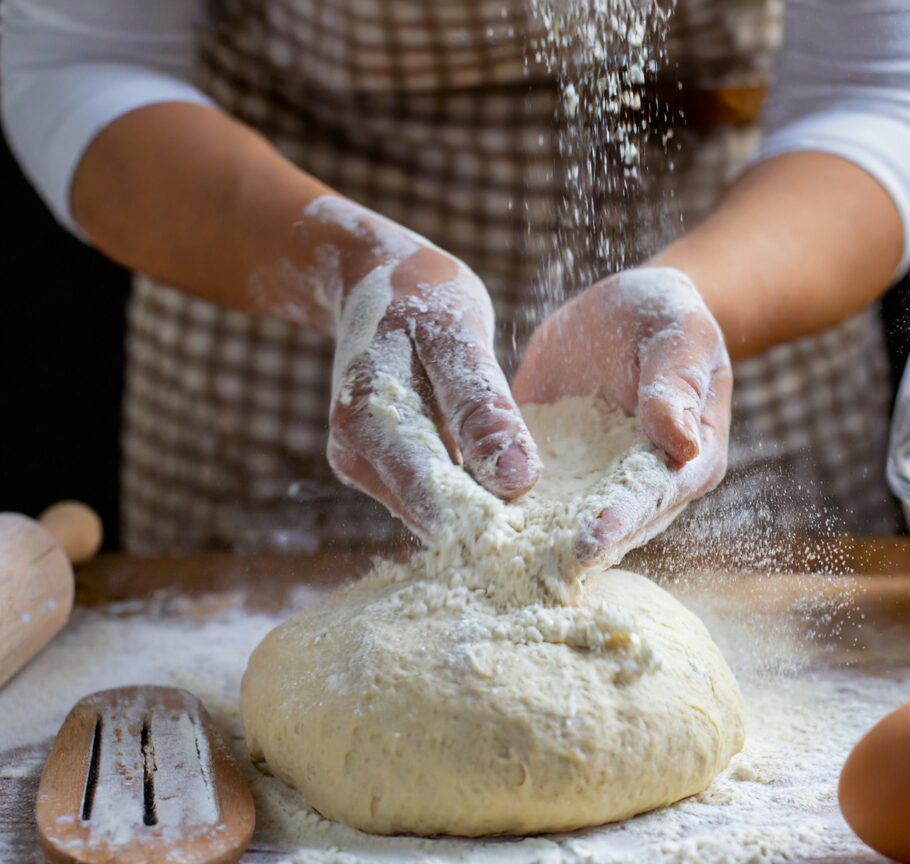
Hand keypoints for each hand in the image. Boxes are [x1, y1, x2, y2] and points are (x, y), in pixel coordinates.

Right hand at [314, 199, 540, 535]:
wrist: (374, 281)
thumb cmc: (422, 295)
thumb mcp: (459, 333)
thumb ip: (483, 406)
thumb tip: (518, 480)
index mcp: (369, 420)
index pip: (434, 499)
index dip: (492, 524)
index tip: (548, 537)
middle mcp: (354, 454)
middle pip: (432, 518)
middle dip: (490, 528)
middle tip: (554, 532)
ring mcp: (361, 465)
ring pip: (431, 515)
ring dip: (481, 515)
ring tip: (535, 508)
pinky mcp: (377, 469)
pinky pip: (429, 498)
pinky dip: (468, 496)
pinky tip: (503, 485)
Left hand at [514, 266, 731, 564]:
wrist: (620, 313)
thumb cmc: (664, 315)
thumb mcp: (677, 333)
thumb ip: (675, 383)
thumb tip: (680, 442)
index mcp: (687, 462)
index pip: (651, 498)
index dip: (619, 522)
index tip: (588, 543)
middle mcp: (640, 487)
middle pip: (606, 528)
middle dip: (570, 549)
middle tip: (533, 572)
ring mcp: (592, 485)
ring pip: (561, 523)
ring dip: (531, 542)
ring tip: (491, 561)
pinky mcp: (551, 473)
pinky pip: (526, 495)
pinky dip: (500, 509)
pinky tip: (464, 523)